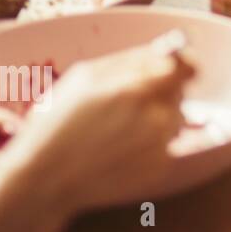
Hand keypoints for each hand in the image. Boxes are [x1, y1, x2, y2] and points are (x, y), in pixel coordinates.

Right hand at [0, 36, 195, 215]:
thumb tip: (167, 50)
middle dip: (160, 92)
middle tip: (125, 105)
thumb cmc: (56, 124)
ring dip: (156, 118)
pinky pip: (165, 144)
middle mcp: (157, 116)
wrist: (43, 181)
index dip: (183, 64)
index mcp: (138, 89)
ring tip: (116, 131)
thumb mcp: (84, 78)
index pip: (187, 67)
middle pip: (179, 92)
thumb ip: (131, 60)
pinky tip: (118, 151)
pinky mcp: (160, 167)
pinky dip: (149, 145)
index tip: (176, 66)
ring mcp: (161, 145)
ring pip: (174, 118)